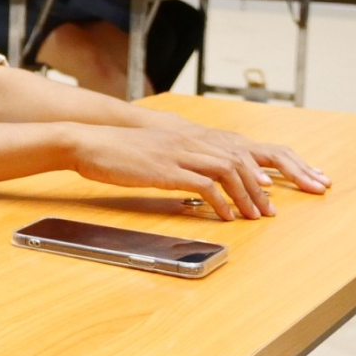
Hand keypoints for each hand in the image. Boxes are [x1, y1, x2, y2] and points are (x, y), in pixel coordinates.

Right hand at [69, 125, 276, 220]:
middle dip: (257, 188)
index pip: (232, 152)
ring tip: (253, 216)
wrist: (88, 143)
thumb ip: (172, 161)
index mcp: (185, 138)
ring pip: (227, 172)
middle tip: (267, 210)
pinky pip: (205, 186)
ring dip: (245, 196)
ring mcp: (177, 155)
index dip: (252, 173)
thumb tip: (187, 179)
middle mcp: (187, 143)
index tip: (263, 192)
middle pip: (237, 162)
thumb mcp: (150, 153)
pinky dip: (221, 203)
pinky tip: (226, 216)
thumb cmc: (113, 151)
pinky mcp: (167, 170)